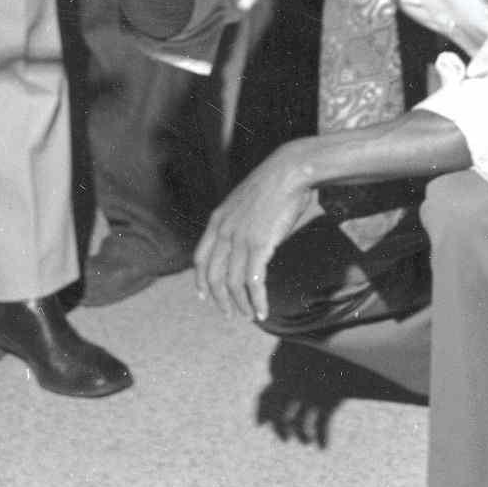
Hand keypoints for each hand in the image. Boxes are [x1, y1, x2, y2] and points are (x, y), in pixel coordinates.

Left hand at [194, 142, 322, 322]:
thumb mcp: (244, 202)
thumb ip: (238, 222)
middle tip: (230, 314)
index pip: (200, 259)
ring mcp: (240, 239)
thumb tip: (243, 244)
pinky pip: (254, 283)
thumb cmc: (272, 185)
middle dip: (220, 299)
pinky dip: (258, 300)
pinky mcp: (260, 245)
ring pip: (233, 284)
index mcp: (217, 220)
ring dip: (241, 304)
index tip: (204, 297)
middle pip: (213, 276)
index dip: (201, 281)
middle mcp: (224, 231)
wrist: (288, 171)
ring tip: (251, 315)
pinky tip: (263, 310)